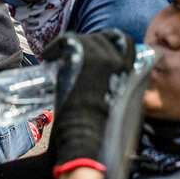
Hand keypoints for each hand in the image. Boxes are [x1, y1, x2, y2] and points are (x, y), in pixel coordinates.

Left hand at [43, 30, 135, 174]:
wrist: (89, 140)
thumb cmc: (103, 136)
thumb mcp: (124, 112)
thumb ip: (123, 96)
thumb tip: (114, 89)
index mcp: (132, 74)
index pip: (126, 43)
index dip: (110, 42)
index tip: (97, 50)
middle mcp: (119, 62)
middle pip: (103, 38)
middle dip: (88, 43)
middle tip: (73, 54)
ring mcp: (101, 58)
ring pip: (86, 38)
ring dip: (71, 45)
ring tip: (57, 55)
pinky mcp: (82, 57)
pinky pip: (66, 40)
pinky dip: (55, 46)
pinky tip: (48, 55)